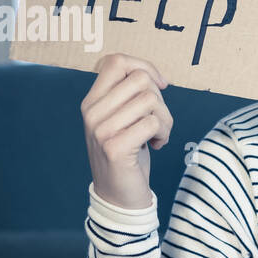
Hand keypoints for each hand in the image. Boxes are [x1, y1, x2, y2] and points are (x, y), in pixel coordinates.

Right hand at [81, 53, 173, 209]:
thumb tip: (155, 77)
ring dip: (165, 119)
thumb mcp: (122, 119)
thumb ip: (130, 96)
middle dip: (160, 99)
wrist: (119, 195)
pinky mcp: (115, 147)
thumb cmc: (128, 152)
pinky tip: (156, 145)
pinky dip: (163, 133)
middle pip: (140, 79)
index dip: (145, 67)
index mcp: (92, 101)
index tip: (160, 86)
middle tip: (158, 121)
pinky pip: (152, 123)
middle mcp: (92, 112)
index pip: (116, 61)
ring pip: (150, 100)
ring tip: (158, 135)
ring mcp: (100, 130)